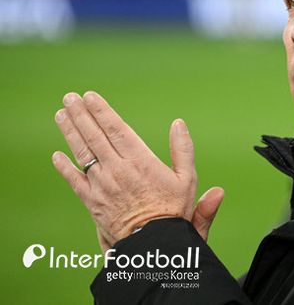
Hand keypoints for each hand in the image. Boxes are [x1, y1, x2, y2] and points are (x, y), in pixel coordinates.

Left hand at [52, 91, 221, 244]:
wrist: (154, 245)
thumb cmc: (174, 212)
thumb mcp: (187, 179)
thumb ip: (183, 150)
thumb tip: (179, 123)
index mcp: (140, 161)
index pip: (116, 130)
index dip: (102, 111)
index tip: (90, 96)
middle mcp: (118, 170)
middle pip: (95, 137)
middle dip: (81, 115)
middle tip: (69, 98)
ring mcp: (102, 186)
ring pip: (82, 154)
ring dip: (70, 132)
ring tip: (60, 115)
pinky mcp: (93, 203)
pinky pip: (74, 182)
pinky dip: (64, 168)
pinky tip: (57, 156)